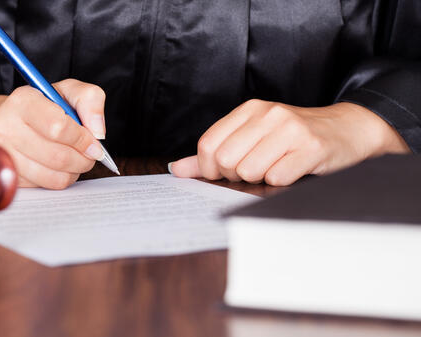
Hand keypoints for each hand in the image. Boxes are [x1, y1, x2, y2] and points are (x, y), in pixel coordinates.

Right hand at [0, 79, 106, 189]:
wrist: (2, 124)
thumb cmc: (41, 108)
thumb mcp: (66, 92)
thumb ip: (90, 100)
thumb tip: (97, 132)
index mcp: (21, 101)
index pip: (59, 124)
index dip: (83, 137)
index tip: (92, 141)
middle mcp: (4, 127)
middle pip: (60, 156)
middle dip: (83, 158)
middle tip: (88, 153)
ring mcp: (0, 154)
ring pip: (54, 177)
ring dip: (73, 171)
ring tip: (72, 160)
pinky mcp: (2, 175)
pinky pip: (43, 188)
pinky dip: (57, 181)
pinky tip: (53, 168)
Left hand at [170, 99, 409, 185]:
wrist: (347, 130)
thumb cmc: (294, 137)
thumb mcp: (252, 136)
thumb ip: (213, 152)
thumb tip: (176, 169)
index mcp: (250, 109)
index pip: (208, 145)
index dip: (210, 168)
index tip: (224, 172)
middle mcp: (268, 114)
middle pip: (225, 161)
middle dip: (235, 175)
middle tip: (255, 169)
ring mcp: (291, 130)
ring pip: (249, 171)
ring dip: (259, 179)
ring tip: (275, 167)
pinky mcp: (311, 148)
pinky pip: (277, 178)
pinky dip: (280, 182)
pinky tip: (292, 170)